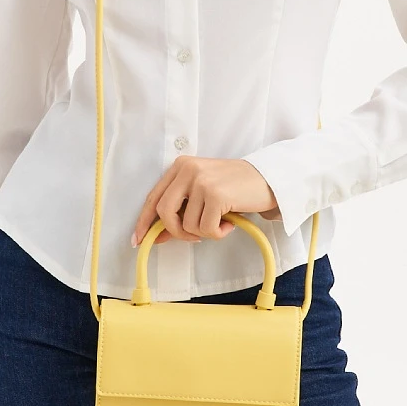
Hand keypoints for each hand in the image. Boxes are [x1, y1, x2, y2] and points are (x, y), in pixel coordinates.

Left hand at [132, 156, 281, 247]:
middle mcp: (188, 169)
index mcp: (181, 166)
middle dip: (177, 232)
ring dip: (204, 232)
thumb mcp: (203, 194)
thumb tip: (158, 236)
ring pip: (186, 225)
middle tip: (194, 237)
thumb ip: (181, 210)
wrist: (268, 178)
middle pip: (164, 212)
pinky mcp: (216, 195)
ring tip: (221, 222)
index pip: (154, 197)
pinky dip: (218, 233)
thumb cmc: (235, 188)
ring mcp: (201, 181)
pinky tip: (229, 223)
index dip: (144, 221)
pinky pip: (206, 229)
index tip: (138, 239)